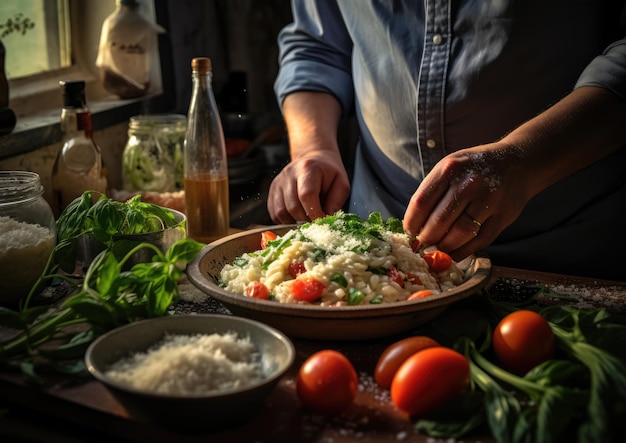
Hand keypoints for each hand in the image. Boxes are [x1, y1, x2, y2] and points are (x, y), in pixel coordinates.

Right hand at [268, 148, 349, 222]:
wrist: (314, 161)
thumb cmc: (328, 174)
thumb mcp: (341, 183)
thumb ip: (336, 201)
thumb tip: (326, 219)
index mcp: (307, 169)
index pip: (306, 194)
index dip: (314, 212)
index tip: (322, 222)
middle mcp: (288, 174)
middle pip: (293, 206)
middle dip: (306, 220)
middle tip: (316, 222)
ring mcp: (278, 183)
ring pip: (281, 212)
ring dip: (295, 222)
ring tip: (307, 219)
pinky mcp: (272, 192)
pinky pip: (274, 214)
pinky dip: (286, 221)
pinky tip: (297, 217)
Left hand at [403, 142, 532, 260]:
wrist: (518, 162)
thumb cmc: (476, 167)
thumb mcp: (451, 166)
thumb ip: (433, 191)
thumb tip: (414, 225)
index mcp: (450, 169)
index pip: (421, 203)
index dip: (411, 223)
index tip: (409, 232)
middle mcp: (469, 184)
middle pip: (438, 222)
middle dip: (426, 238)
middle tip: (423, 244)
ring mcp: (488, 200)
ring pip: (458, 234)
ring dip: (444, 247)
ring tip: (437, 248)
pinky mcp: (503, 216)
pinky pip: (478, 241)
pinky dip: (462, 252)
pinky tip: (454, 253)